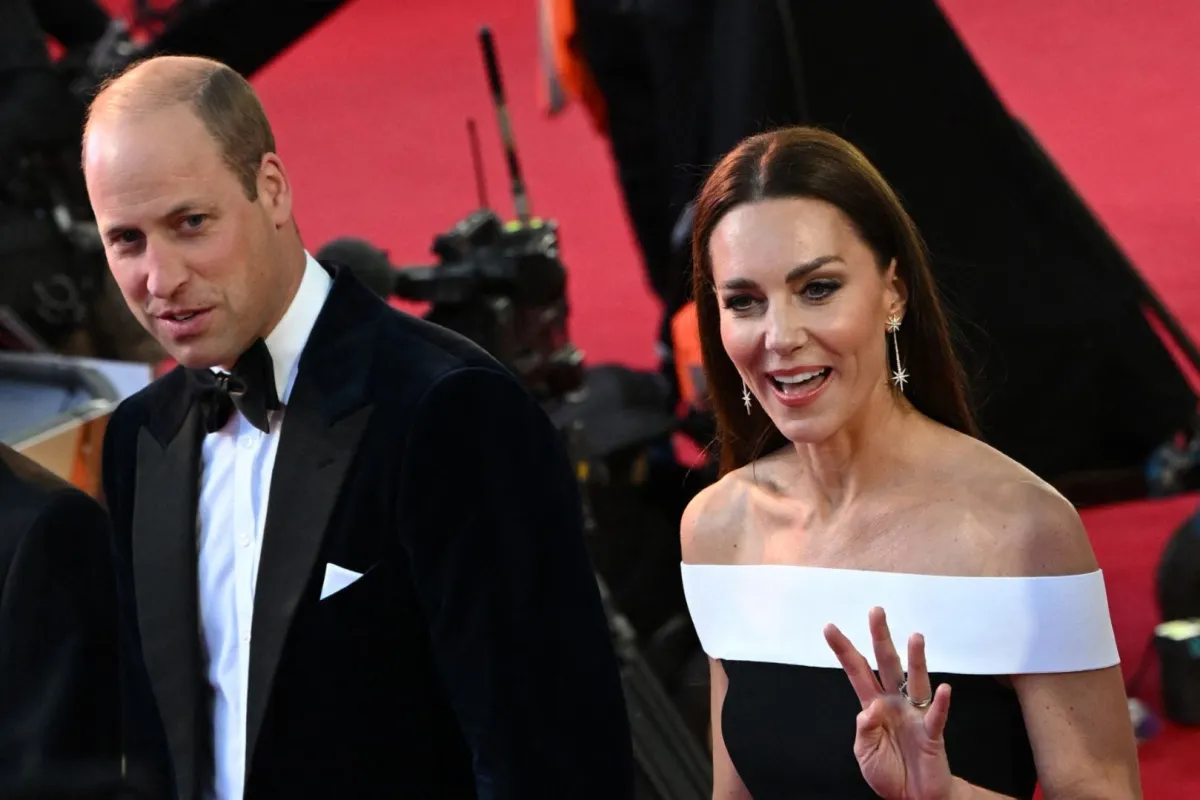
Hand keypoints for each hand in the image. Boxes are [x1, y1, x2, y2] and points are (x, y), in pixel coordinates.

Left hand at [824, 607, 954, 799]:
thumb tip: (871, 708)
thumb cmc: (889, 772)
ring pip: (915, 682)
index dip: (844, 650)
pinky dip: (941, 704)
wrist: (913, 799)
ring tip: (915, 637)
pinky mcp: (932, 734)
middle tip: (876, 611)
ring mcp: (915, 716)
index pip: (857, 671)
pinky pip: (937, 716)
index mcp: (873, 705)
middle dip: (881, 638)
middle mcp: (895, 703)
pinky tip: (944, 688)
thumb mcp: (865, 753)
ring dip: (916, 660)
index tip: (829, 627)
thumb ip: (865, 730)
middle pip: (887, 664)